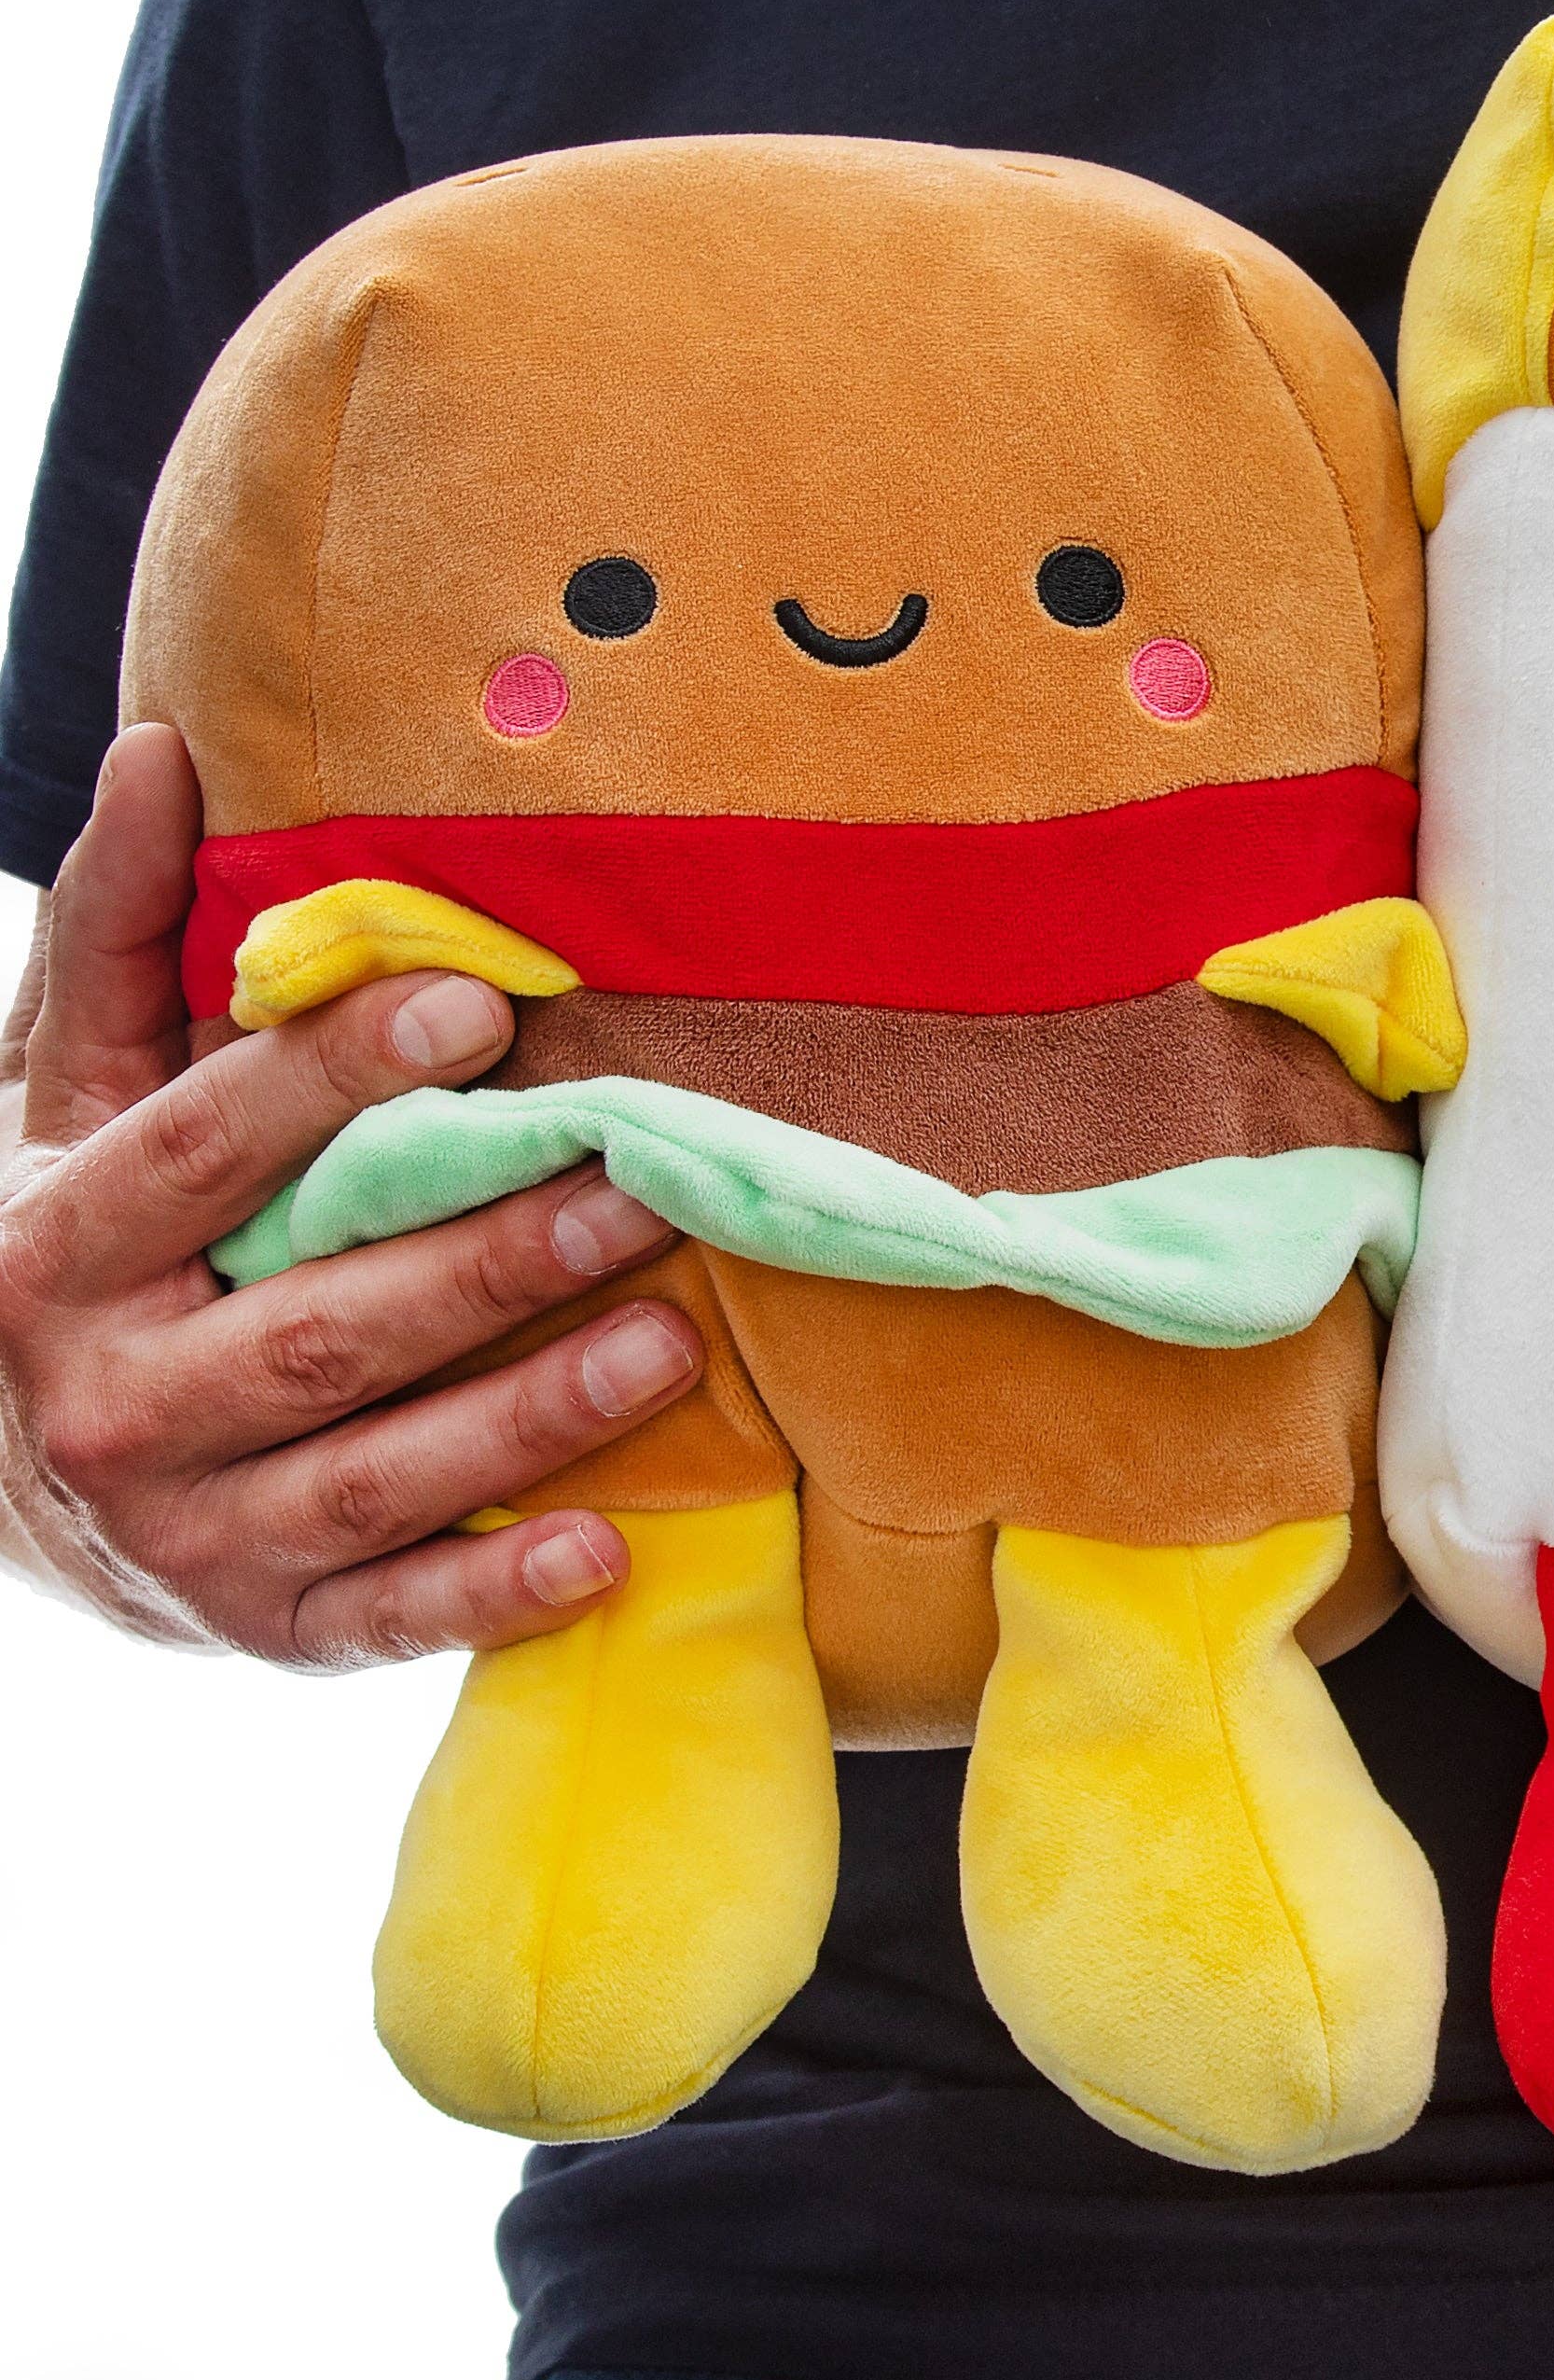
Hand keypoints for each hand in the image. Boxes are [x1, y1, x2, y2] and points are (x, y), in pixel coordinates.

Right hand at [0, 725, 705, 1663]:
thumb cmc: (72, 1239)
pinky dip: (494, 1594)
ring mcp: (190, 1535)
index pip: (208, 1151)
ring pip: (375, 1472)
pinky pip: (387, 1619)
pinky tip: (608, 1553)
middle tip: (642, 1179)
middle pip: (323, 1324)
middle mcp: (117, 1403)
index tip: (477, 1007)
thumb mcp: (64, 1090)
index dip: (334, 1077)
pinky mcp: (260, 1630)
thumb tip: (164, 750)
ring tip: (667, 1339)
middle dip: (488, 1255)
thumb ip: (125, 932)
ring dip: (530, 1414)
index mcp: (61, 1248)